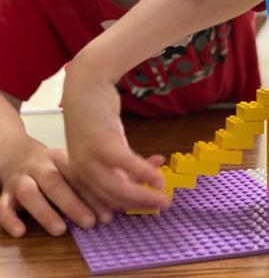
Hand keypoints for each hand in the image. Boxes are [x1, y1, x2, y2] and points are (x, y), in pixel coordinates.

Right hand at [0, 138, 111, 236]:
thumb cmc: (54, 167)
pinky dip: (9, 219)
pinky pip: (3, 205)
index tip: (109, 214)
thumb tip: (125, 193)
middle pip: (56, 183)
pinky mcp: (5, 192)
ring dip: (45, 212)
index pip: (80, 176)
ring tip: (60, 230)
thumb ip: (93, 179)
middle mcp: (40, 167)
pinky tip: (21, 231)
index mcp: (61, 158)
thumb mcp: (73, 165)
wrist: (17, 154)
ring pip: (30, 193)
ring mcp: (21, 179)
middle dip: (73, 204)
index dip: (95, 195)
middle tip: (90, 223)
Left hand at [62, 60, 169, 213]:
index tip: (149, 207)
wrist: (87, 85)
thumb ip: (121, 162)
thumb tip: (147, 177)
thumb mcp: (109, 143)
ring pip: (118, 188)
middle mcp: (81, 170)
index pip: (105, 198)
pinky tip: (160, 179)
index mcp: (80, 172)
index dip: (129, 204)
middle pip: (112, 197)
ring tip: (165, 198)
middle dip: (139, 205)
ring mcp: (90, 158)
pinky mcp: (103, 144)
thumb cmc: (97, 114)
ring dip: (144, 195)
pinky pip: (127, 165)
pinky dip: (145, 174)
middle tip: (162, 206)